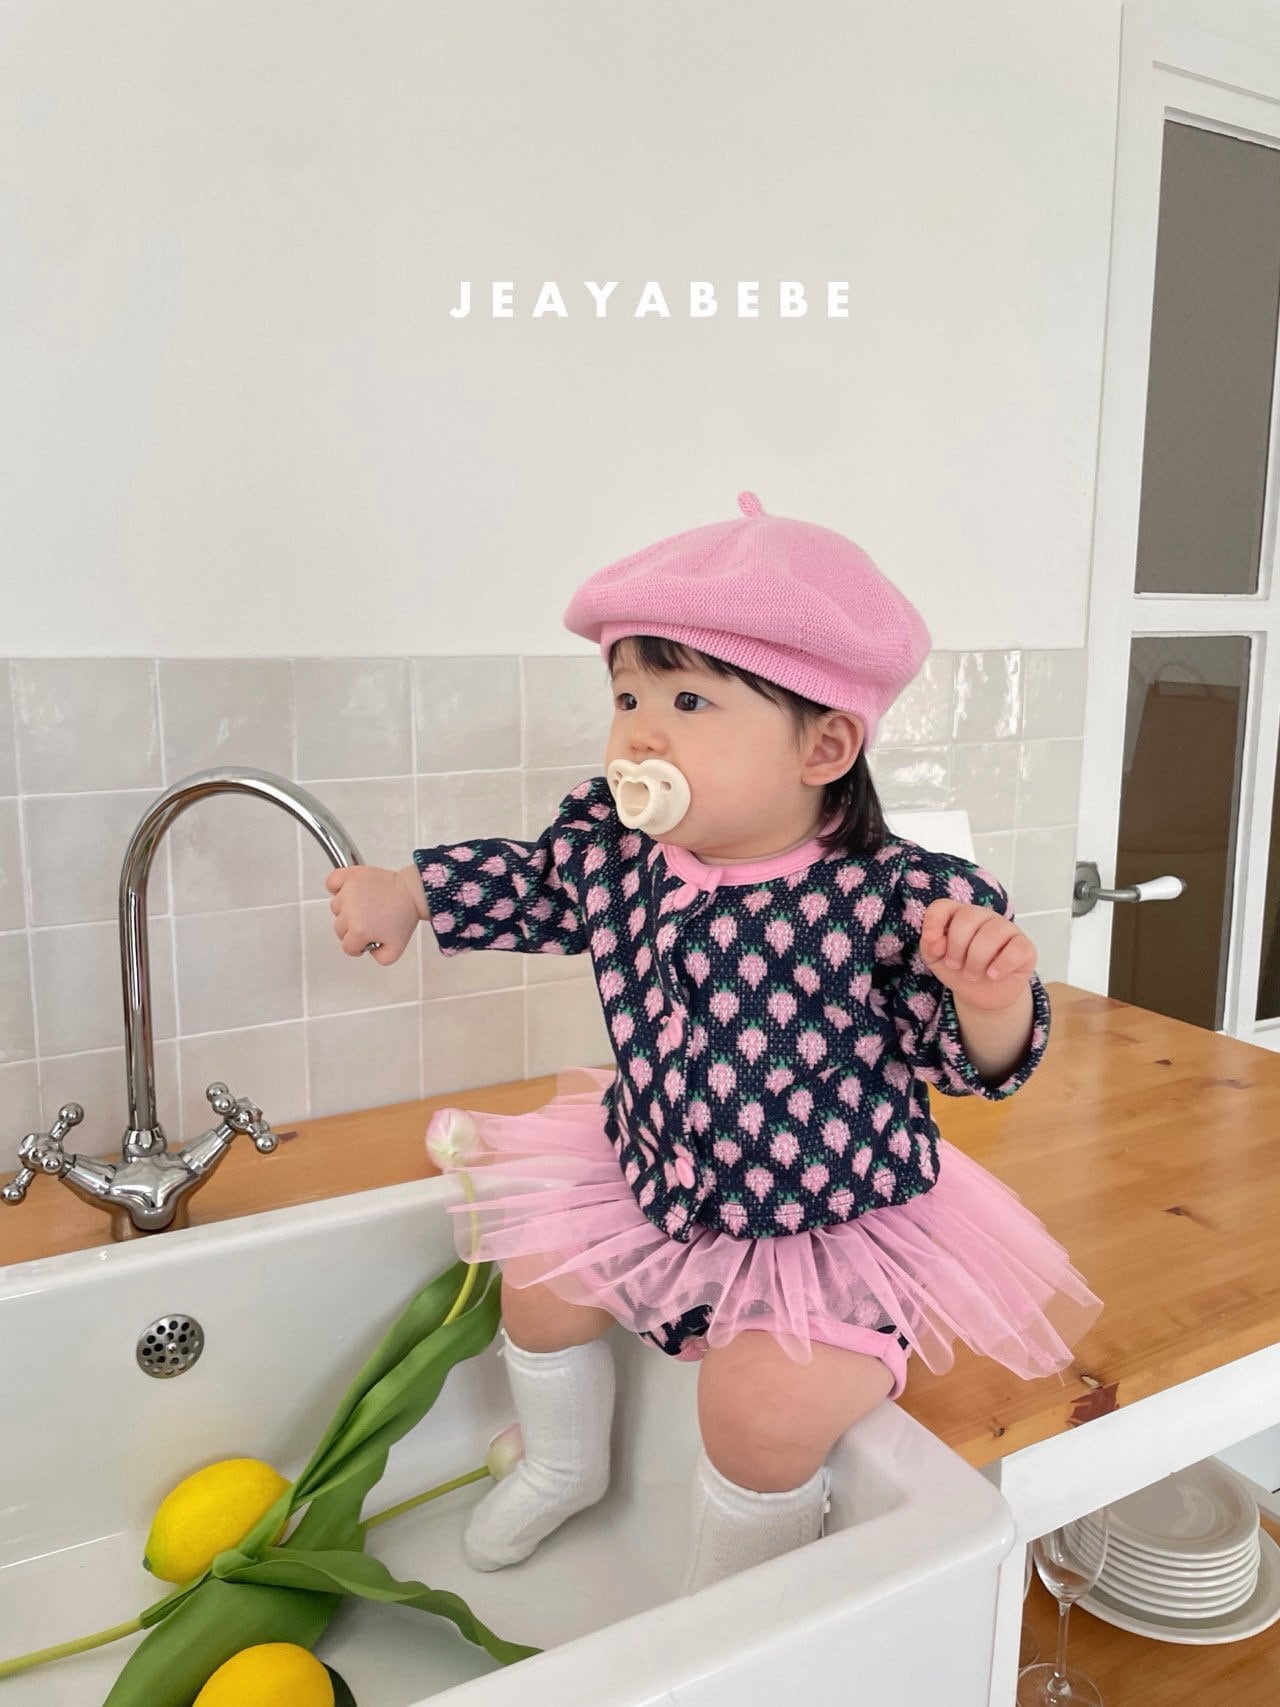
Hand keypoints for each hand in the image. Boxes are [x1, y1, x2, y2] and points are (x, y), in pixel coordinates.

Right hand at [325, 863, 425, 965]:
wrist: (412, 893)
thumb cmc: (404, 916)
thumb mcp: (396, 949)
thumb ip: (380, 959)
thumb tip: (368, 951)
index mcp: (359, 931)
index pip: (348, 947)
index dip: (359, 947)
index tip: (367, 940)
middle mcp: (350, 911)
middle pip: (340, 928)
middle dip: (354, 929)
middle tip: (370, 922)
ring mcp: (349, 892)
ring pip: (336, 908)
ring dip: (347, 909)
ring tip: (365, 906)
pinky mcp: (351, 876)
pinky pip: (332, 882)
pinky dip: (336, 887)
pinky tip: (347, 892)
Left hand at [918, 898, 1035, 1011]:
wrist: (984, 995)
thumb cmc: (960, 970)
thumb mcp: (937, 961)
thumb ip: (929, 946)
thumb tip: (934, 940)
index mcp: (959, 915)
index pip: (943, 906)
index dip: (934, 922)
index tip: (933, 944)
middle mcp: (984, 916)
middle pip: (967, 917)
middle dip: (957, 947)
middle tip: (955, 966)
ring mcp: (1006, 929)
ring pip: (992, 932)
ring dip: (976, 960)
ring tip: (972, 974)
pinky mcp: (1025, 947)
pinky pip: (1015, 949)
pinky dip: (1001, 965)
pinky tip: (993, 975)